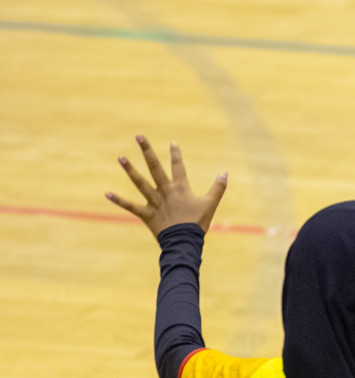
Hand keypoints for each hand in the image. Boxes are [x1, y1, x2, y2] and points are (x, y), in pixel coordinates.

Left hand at [105, 136, 226, 236]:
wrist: (184, 241)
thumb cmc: (198, 223)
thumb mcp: (211, 204)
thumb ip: (218, 188)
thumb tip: (224, 172)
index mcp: (180, 188)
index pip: (177, 166)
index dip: (176, 154)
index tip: (172, 142)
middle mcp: (164, 191)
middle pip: (154, 167)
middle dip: (147, 151)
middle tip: (139, 136)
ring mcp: (154, 202)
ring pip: (140, 183)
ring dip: (130, 170)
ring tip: (121, 157)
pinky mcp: (146, 214)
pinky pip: (130, 206)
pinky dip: (119, 200)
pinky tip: (107, 193)